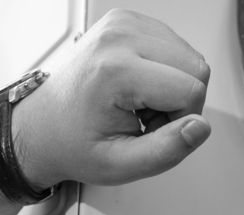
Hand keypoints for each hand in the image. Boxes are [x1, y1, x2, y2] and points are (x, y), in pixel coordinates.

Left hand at [14, 9, 211, 186]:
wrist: (44, 125)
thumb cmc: (75, 142)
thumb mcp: (120, 165)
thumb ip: (167, 151)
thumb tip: (200, 127)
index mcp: (116, 69)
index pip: (191, 89)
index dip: (182, 120)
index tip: (152, 131)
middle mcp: (119, 36)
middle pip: (197, 68)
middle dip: (180, 102)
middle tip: (145, 119)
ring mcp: (123, 23)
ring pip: (190, 56)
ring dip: (173, 86)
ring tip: (139, 105)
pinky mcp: (127, 20)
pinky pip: (175, 46)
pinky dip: (165, 72)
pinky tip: (139, 88)